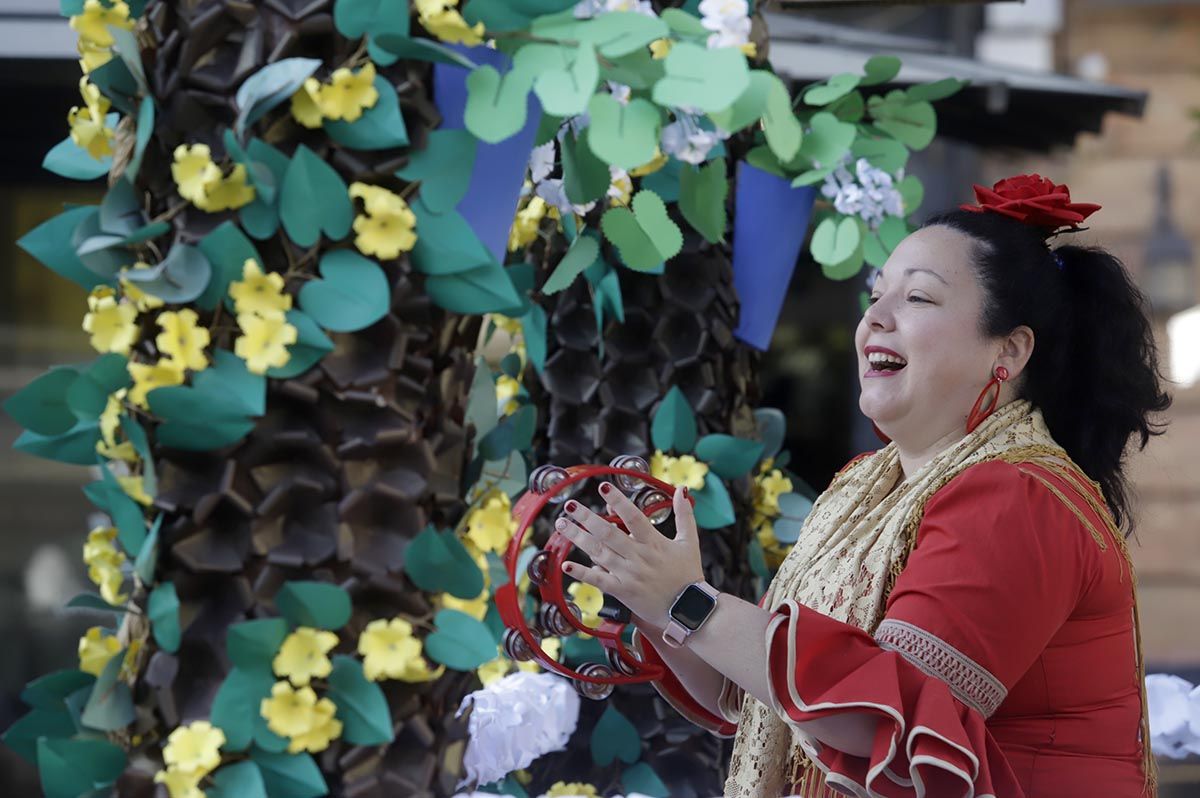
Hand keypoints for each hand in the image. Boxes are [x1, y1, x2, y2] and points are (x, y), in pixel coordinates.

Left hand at [555, 482, 704, 626]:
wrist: (689, 610)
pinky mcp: (623, 591)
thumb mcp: (690, 542)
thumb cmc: (689, 575)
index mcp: (654, 542)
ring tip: (562, 525)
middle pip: (608, 533)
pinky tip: (566, 565)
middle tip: (570, 506)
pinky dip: (583, 573)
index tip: (603, 487)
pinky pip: (599, 581)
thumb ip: (684, 515)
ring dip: (578, 538)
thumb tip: (682, 489)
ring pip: (599, 553)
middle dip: (587, 517)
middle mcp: (639, 556)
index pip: (633, 516)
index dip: (618, 501)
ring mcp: (629, 574)